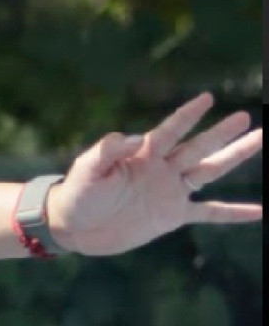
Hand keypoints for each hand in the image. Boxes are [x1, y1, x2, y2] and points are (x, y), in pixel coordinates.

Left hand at [48, 94, 262, 256]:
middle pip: (198, 147)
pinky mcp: (172, 216)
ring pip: (210, 171)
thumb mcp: (86, 170)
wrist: (75, 226)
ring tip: (259, 138)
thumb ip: (105, 151)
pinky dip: (233, 213)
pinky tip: (258, 212)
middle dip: (221, 133)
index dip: (187, 116)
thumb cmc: (78, 193)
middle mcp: (163, 168)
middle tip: (244, 117)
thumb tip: (130, 137)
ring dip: (234, 156)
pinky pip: (210, 213)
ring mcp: (171, 191)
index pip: (170, 131)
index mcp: (144, 153)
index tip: (207, 99)